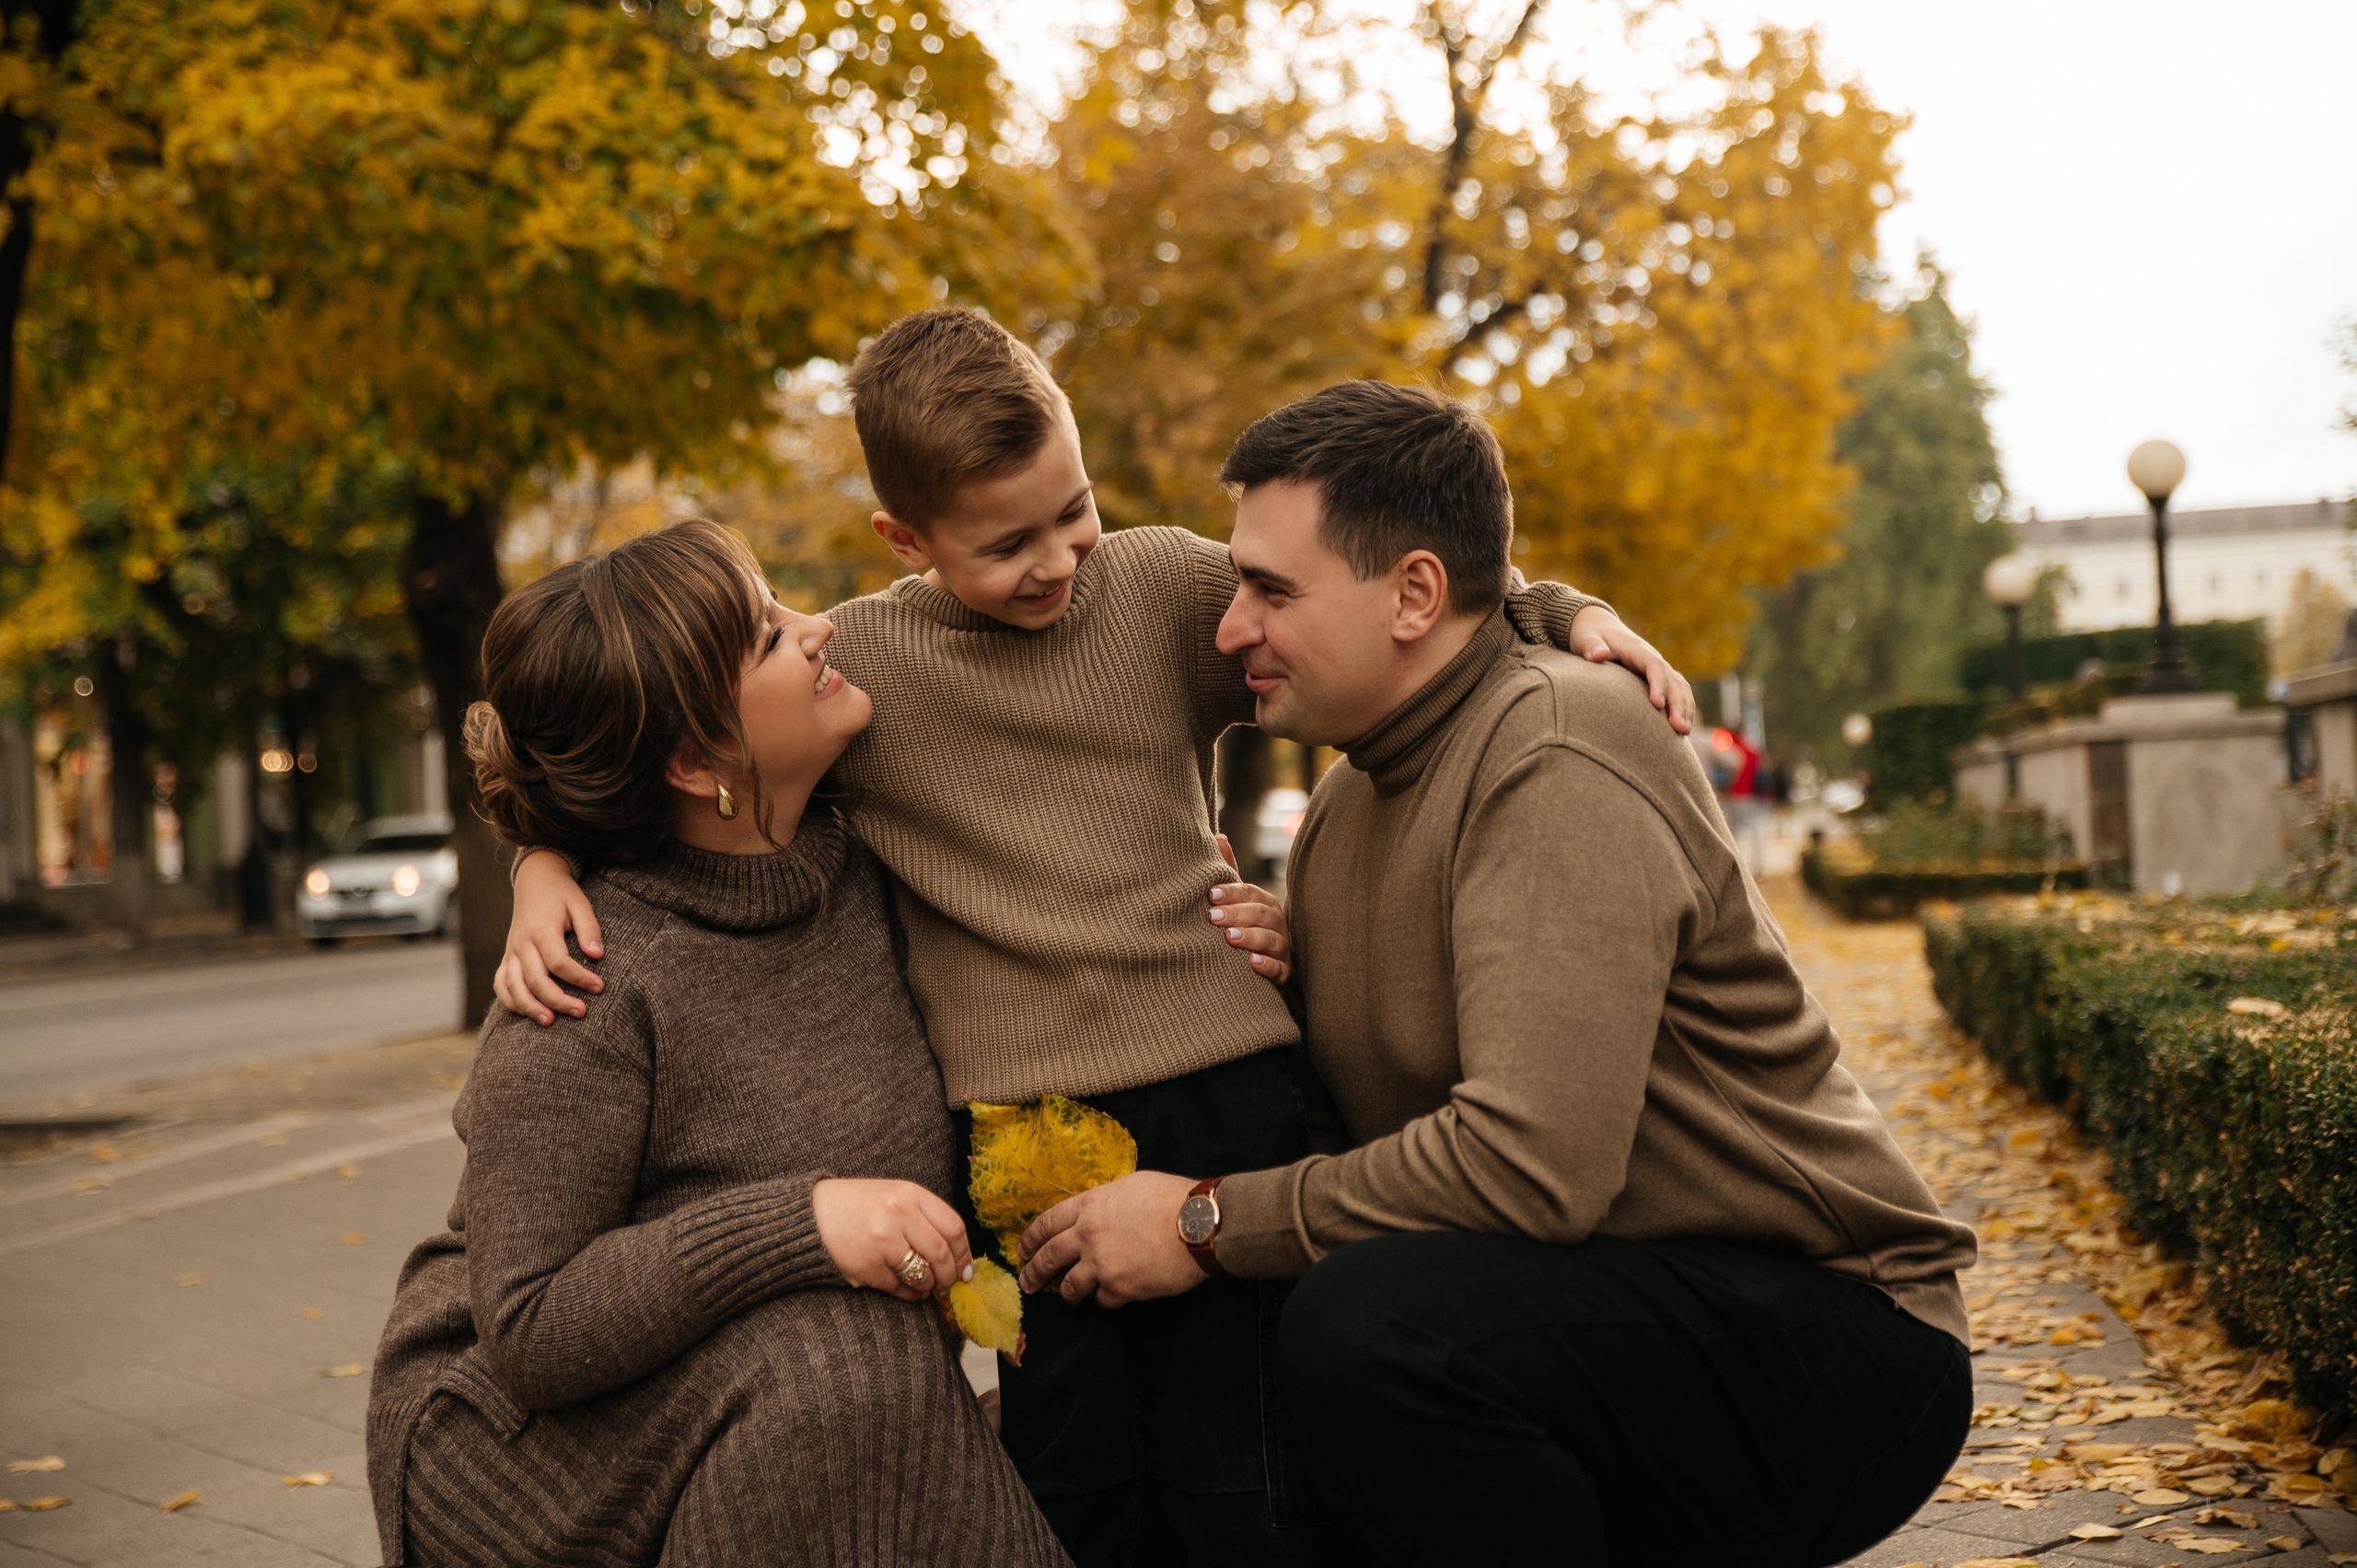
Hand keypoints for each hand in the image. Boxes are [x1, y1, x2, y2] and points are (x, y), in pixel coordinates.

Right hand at [493, 850, 604, 1024]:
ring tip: (550, 1022)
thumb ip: (590, 929)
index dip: (579, 977)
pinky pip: (500, 983)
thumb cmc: (562, 894)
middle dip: (557, 1000)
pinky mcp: (507, 957)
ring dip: (529, 1007)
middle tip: (581, 1012)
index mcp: (541, 928)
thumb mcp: (580, 904)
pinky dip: (510, 1000)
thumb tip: (597, 956)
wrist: (535, 880)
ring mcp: (511, 951)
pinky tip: (527, 1013)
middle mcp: (522, 942)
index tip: (600, 987)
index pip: (558, 961)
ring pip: (513, 986)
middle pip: (535, 979)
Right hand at [812, 1178, 973, 1300]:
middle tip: (947, 1285)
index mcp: (910, 1194)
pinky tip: (905, 1289)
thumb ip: (925, 1218)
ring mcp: (882, 1240)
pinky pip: (899, 1288)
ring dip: (928, 1287)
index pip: (954, 1228)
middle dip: (949, 1276)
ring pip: (923, 1275)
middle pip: (941, 1254)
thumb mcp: (896, 1196)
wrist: (810, 1215)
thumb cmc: (859, 1207)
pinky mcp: (867, 1266)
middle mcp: (899, 1214)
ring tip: (925, 1286)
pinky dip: (907, 1293)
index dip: (964, 1254)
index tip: (965, 1270)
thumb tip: (957, 1255)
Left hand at [1017, 1170, 1205, 1308]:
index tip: (1023, 1249)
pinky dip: (1105, 1300)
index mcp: (1089, 1207)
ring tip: (1069, 1297)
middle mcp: (1088, 1237)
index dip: (1031, 1238)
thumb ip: (1105, 1202)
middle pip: (1049, 1258)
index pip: (1047, 1223)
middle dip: (1034, 1272)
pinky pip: (1103, 1301)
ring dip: (1068, 1293)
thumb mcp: (1130, 1186)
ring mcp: (1102, 1266)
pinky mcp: (1121, 1289)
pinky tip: (1112, 1296)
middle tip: (1027, 1282)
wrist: (1198, 1225)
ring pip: (1071, 1287)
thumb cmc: (1171, 1198)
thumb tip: (1098, 1212)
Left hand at [1211, 834, 1291, 985]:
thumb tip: (1219, 836)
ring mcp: (1281, 948)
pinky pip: (1279, 969)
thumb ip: (1229, 872)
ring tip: (1230, 938)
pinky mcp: (1283, 972)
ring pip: (1271, 940)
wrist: (1260, 966)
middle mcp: (1276, 923)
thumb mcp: (1236, 900)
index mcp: (1264, 903)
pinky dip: (1267, 965)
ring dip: (1251, 938)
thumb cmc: (1244, 926)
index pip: (1251, 893)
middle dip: (1237, 914)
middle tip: (1212, 917)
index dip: (1232, 892)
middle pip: (1261, 914)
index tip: (1210, 894)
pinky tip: (1252, 964)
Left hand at [1568, 606, 1696, 734]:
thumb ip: (1590, 646)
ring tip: (1684, 732)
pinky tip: (1682, 727)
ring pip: (1679, 686)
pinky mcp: (1656, 678)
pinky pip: (1676, 691)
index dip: (1658, 684)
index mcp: (1636, 650)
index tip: (1657, 705)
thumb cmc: (1588, 635)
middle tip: (1678, 728)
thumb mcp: (1585, 637)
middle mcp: (1651, 659)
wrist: (1597, 628)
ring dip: (1684, 708)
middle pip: (1672, 679)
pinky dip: (1682, 707)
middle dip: (1677, 703)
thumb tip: (1598, 655)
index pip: (1654, 666)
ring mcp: (1656, 668)